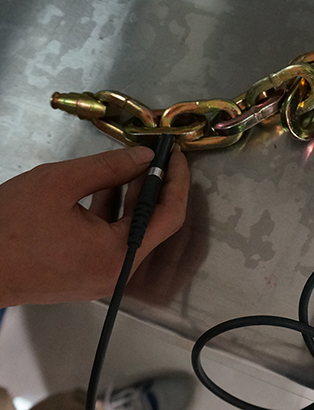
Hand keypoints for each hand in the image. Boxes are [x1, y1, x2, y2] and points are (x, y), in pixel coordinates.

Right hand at [0, 146, 188, 306]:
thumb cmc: (9, 226)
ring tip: (132, 163)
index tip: (177, 155)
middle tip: (157, 155)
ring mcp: (102, 276)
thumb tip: (145, 156)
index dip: (178, 181)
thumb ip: (109, 167)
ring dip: (134, 197)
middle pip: (154, 224)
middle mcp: (117, 272)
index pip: (169, 216)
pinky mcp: (87, 274)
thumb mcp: (60, 183)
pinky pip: (113, 239)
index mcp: (118, 255)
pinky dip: (115, 213)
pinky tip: (107, 185)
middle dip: (157, 186)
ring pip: (133, 231)